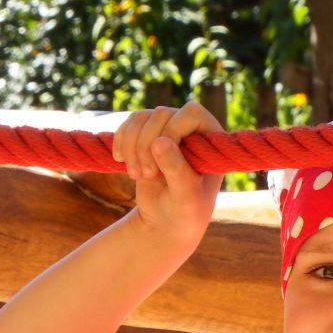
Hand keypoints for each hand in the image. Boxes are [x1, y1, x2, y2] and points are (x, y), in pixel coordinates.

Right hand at [111, 102, 224, 243]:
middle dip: (147, 145)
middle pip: (161, 114)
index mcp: (212, 137)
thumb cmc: (185, 211)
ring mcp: (168, 129)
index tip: (161, 161)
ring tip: (136, 175)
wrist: (167, 220)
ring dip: (132, 146)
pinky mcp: (147, 135)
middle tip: (146, 176)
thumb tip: (160, 142)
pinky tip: (121, 161)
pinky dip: (121, 141)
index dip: (172, 130)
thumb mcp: (185, 196)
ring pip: (142, 117)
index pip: (191, 112)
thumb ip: (177, 170)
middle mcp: (191, 128)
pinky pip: (129, 124)